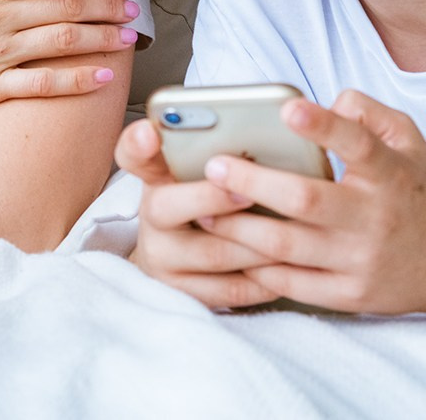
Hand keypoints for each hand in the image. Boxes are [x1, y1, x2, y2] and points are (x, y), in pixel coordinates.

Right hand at [116, 117, 273, 307]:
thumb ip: (220, 153)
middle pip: (167, 206)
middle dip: (213, 199)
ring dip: (256, 243)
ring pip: (213, 253)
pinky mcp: (184, 294)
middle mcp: (152, 216)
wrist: (179, 260)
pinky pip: (230, 290)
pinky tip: (291, 265)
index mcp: (156, 176)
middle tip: (249, 192)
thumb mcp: (200, 172)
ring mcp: (163, 258)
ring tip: (292, 231)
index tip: (151, 132)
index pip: (133, 154)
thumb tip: (263, 135)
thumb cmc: (205, 203)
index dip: (138, 144)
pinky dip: (265, 278)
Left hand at [195, 92, 425, 316]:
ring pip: (288, 246)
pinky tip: (230, 248)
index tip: (288, 107)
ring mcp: (362, 261)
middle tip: (213, 166)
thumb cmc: (418, 190)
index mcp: (391, 174)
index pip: (358, 144)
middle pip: (306, 200)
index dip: (324, 125)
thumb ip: (366, 112)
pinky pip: (293, 283)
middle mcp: (376, 218)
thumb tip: (320, 100)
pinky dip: (258, 267)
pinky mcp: (351, 296)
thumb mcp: (409, 140)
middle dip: (253, 182)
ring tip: (205, 208)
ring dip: (239, 228)